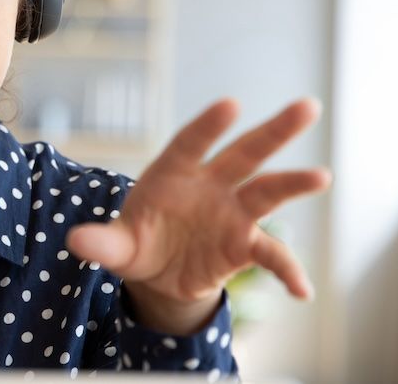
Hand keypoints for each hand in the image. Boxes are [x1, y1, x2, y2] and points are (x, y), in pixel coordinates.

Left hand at [65, 98, 329, 332]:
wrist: (158, 273)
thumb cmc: (136, 242)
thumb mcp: (116, 246)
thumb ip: (102, 243)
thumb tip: (76, 243)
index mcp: (173, 173)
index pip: (192, 143)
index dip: (209, 125)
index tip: (230, 104)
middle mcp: (210, 185)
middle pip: (245, 153)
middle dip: (274, 131)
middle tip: (308, 107)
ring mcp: (232, 213)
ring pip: (267, 193)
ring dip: (293, 184)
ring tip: (321, 176)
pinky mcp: (244, 244)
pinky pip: (271, 255)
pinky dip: (287, 271)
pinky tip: (302, 291)